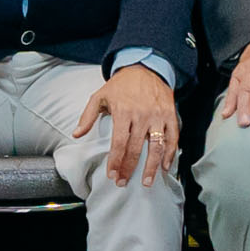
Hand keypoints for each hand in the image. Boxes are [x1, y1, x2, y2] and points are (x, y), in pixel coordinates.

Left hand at [86, 67, 182, 185]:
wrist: (145, 67)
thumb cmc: (121, 85)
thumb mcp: (100, 96)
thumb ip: (88, 116)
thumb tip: (77, 134)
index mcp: (123, 111)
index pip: (119, 142)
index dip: (116, 161)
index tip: (112, 175)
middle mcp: (141, 115)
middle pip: (136, 148)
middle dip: (129, 169)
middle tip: (123, 183)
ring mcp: (157, 116)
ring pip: (157, 146)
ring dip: (152, 167)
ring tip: (147, 182)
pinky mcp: (170, 115)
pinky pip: (172, 138)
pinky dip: (170, 154)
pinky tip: (165, 167)